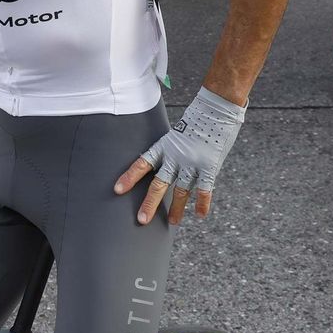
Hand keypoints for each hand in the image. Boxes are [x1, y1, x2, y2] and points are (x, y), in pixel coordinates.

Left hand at [114, 88, 245, 225]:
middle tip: (142, 220)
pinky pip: (204, 189)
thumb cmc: (196, 121)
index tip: (117, 190)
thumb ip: (170, 151)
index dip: (129, 177)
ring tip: (172, 223)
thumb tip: (164, 164)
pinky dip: (202, 203)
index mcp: (164, 147)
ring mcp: (192, 162)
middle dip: (150, 203)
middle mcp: (175, 157)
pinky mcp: (209, 166)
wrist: (215, 110)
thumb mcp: (176, 134)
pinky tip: (200, 215)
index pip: (141, 164)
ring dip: (176, 209)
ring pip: (180, 191)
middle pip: (158, 184)